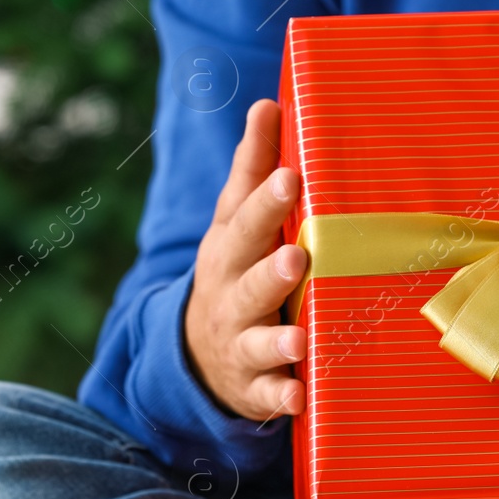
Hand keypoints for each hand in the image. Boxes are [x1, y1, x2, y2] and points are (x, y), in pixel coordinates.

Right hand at [184, 98, 308, 420]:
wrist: (198, 355)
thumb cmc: (234, 270)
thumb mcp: (233, 223)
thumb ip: (253, 168)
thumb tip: (268, 102)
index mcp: (229, 248)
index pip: (244, 219)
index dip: (265, 199)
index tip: (290, 176)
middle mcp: (230, 294)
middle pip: (248, 278)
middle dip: (271, 267)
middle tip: (298, 255)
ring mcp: (240, 341)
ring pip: (257, 339)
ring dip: (279, 339)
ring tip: (300, 337)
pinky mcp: (254, 385)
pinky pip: (267, 393)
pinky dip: (281, 396)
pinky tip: (298, 396)